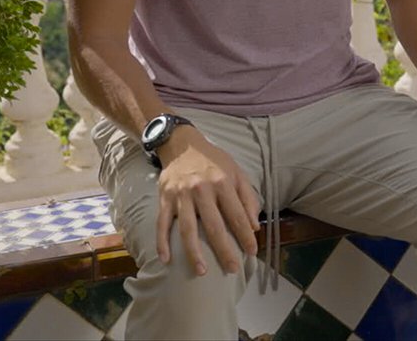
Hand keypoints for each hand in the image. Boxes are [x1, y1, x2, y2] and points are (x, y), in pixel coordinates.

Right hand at [154, 127, 260, 275]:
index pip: (237, 214)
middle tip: (232, 269)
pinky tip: (166, 259)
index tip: (252, 252)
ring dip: (194, 252)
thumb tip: (254, 226)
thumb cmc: (213, 162)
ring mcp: (181, 195)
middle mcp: (201, 190)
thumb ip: (247, 197)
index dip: (245, 235)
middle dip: (224, 250)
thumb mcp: (236, 172)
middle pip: (214, 226)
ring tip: (202, 271)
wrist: (182, 145)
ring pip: (187, 229)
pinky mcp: (164, 199)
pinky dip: (162, 242)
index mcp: (222, 182)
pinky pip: (162, 224)